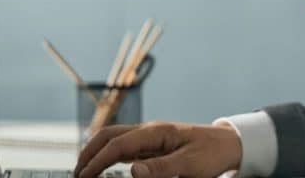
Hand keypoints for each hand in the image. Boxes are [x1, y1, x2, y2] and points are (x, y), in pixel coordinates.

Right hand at [73, 121, 241, 177]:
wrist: (228, 144)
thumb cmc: (211, 153)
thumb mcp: (190, 165)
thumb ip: (162, 168)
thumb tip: (132, 171)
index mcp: (156, 132)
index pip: (118, 144)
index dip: (98, 161)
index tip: (84, 177)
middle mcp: (149, 131)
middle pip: (109, 135)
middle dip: (89, 152)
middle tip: (76, 174)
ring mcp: (150, 137)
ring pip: (114, 138)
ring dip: (96, 152)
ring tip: (83, 171)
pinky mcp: (152, 145)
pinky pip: (124, 147)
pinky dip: (108, 155)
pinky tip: (102, 166)